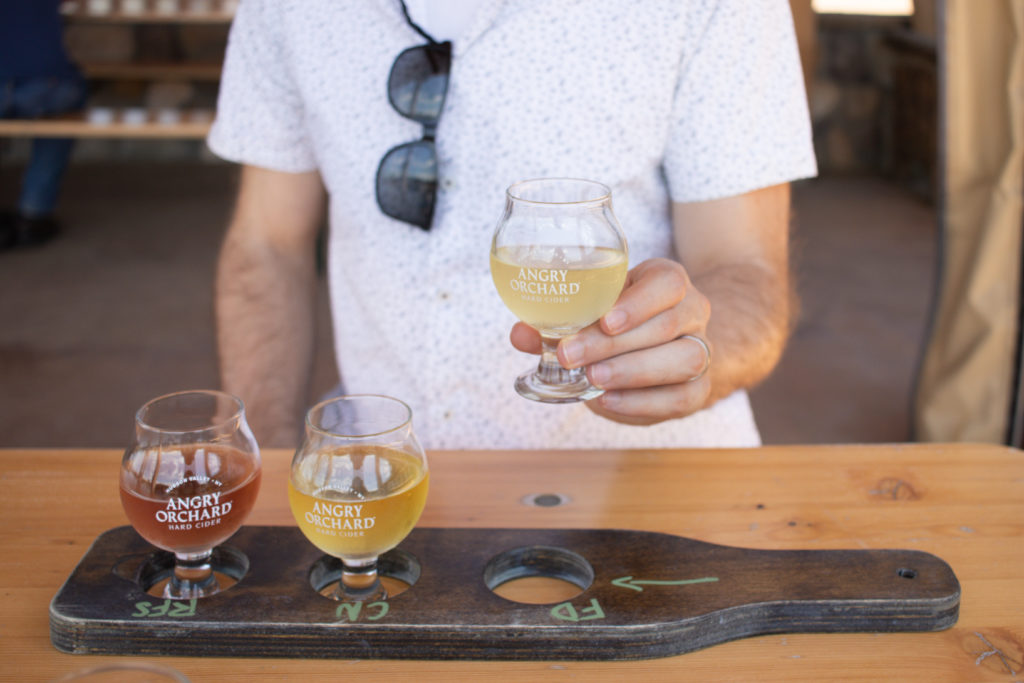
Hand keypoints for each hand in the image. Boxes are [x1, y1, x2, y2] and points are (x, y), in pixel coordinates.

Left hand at [509, 257, 712, 424]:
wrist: (660, 347)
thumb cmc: (616, 322)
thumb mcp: (591, 311)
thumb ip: (556, 322)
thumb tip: (520, 335)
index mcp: (667, 282)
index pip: (668, 284)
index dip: (639, 303)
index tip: (605, 321)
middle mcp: (692, 312)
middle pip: (666, 326)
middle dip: (614, 345)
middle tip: (572, 357)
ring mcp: (701, 350)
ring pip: (684, 360)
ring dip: (633, 372)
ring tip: (593, 379)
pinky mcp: (698, 389)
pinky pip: (682, 398)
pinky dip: (642, 403)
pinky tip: (608, 400)